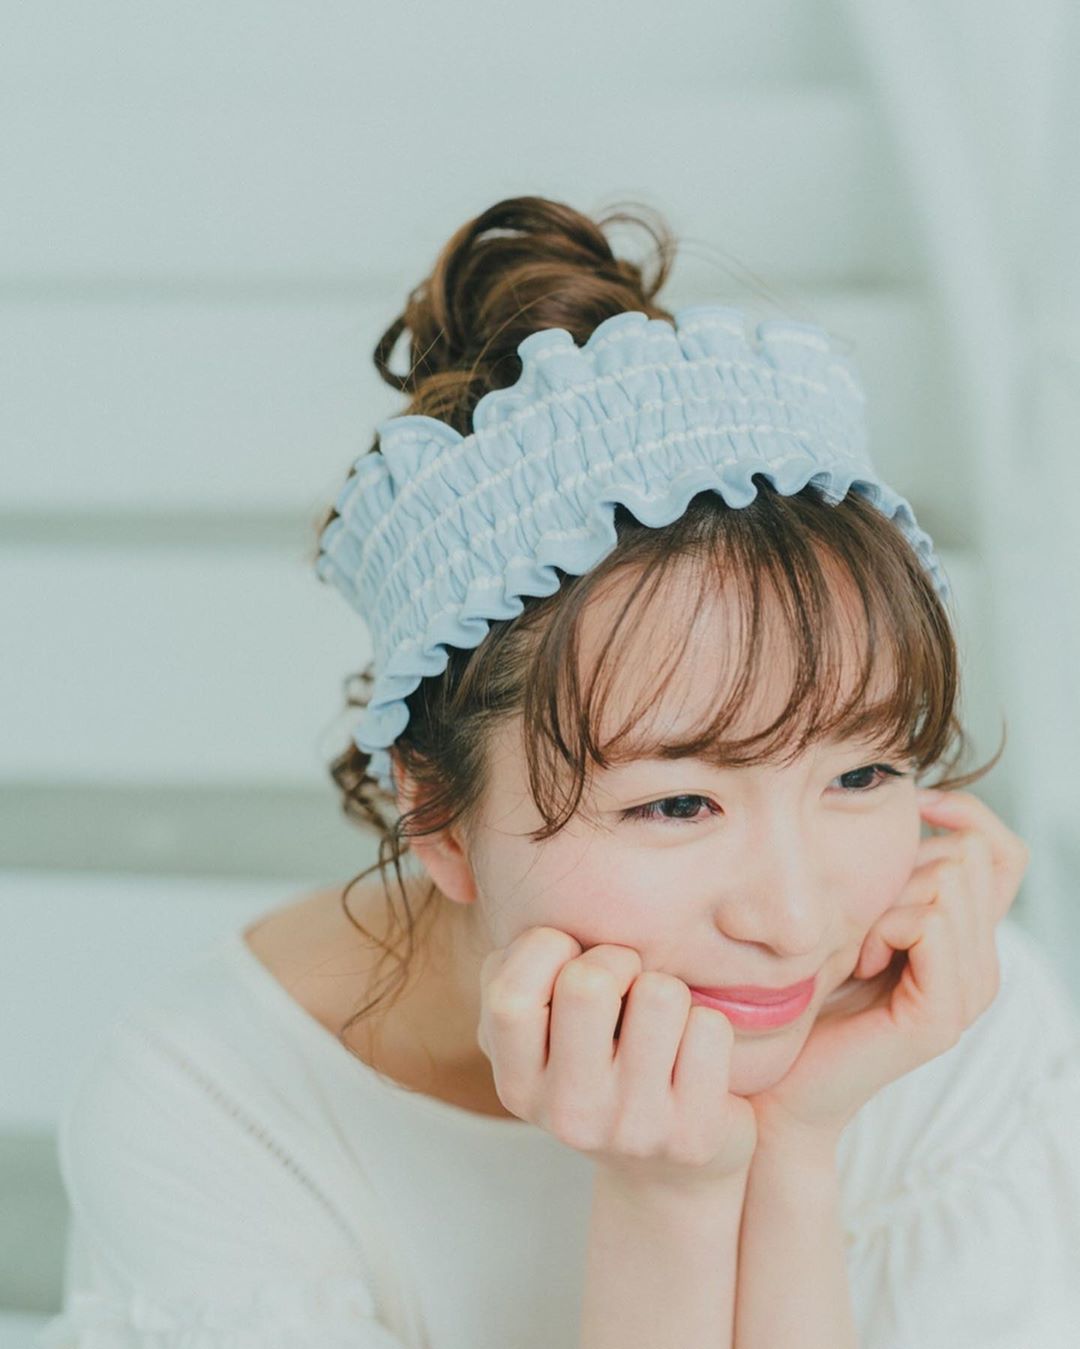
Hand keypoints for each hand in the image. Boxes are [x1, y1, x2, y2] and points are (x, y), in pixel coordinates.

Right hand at [476, 926, 757, 1189]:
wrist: (665, 1172)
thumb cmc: (599, 1066)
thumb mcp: (541, 1034)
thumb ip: (521, 975)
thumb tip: (539, 921)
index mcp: (517, 1085)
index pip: (509, 993)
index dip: (545, 949)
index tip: (572, 956)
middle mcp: (566, 1114)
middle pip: (587, 983)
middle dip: (617, 958)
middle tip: (628, 981)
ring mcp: (630, 1129)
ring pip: (660, 993)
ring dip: (668, 989)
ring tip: (663, 1021)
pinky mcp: (692, 1136)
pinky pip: (710, 1027)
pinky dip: (709, 1022)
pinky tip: (695, 1053)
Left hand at [746, 788, 1029, 1146]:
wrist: (783, 1081)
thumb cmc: (806, 993)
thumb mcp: (854, 914)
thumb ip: (891, 876)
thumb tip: (907, 800)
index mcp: (968, 939)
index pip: (1002, 850)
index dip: (965, 812)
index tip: (914, 805)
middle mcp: (982, 965)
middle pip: (966, 855)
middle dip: (902, 869)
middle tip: (862, 923)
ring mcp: (968, 993)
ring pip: (948, 883)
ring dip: (887, 902)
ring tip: (858, 948)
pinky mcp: (941, 1016)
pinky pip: (931, 924)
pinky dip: (884, 929)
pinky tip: (860, 963)